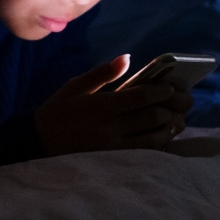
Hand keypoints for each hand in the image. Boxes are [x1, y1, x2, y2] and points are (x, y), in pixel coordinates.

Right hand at [35, 55, 193, 154]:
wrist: (37, 145)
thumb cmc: (57, 113)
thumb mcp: (75, 87)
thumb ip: (102, 73)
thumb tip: (127, 58)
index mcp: (101, 106)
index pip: (140, 96)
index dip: (160, 90)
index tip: (170, 86)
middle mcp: (109, 128)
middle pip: (151, 117)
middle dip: (171, 107)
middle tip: (182, 101)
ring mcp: (113, 148)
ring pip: (153, 138)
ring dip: (170, 127)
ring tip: (177, 119)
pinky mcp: (114, 162)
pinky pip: (144, 154)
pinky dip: (159, 145)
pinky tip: (165, 137)